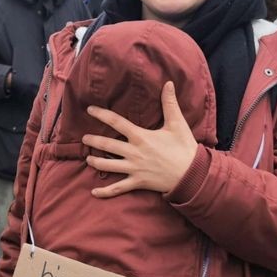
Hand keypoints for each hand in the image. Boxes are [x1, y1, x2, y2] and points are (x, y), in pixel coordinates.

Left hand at [81, 81, 196, 196]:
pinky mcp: (137, 182)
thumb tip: (169, 83)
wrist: (192, 174)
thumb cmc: (184, 148)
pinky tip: (94, 192)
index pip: (117, 122)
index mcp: (141, 137)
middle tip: (84, 138)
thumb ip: (170, 103)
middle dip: (94, 141)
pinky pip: (118, 188)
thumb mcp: (177, 124)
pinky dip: (105, 192)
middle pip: (108, 146)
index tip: (90, 110)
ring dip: (96, 163)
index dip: (102, 115)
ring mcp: (134, 169)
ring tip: (88, 160)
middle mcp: (134, 152)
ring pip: (108, 166)